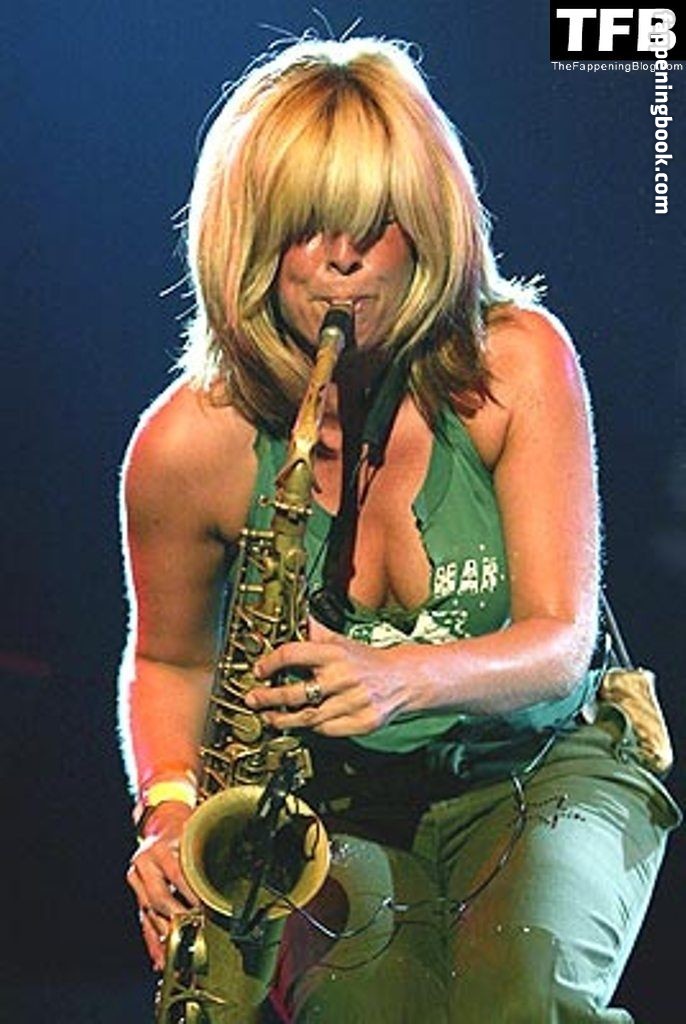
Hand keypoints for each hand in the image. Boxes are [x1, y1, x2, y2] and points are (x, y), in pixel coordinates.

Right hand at [126, 801, 198, 969]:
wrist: (162, 824)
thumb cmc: (183, 831)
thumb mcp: (193, 834)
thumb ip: (204, 852)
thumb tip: (235, 866)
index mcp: (160, 849)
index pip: (177, 874)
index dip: (191, 893)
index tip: (206, 909)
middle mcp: (145, 864)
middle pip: (158, 898)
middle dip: (177, 917)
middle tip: (195, 930)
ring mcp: (137, 880)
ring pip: (149, 913)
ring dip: (165, 934)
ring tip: (178, 950)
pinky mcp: (137, 894)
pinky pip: (143, 921)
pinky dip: (153, 941)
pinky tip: (160, 958)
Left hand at [245, 620, 414, 736]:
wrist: (404, 678)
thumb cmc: (367, 660)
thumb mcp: (341, 641)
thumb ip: (316, 631)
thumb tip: (296, 612)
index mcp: (334, 653)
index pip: (292, 655)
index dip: (270, 663)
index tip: (259, 670)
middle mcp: (343, 677)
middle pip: (294, 693)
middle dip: (268, 698)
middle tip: (253, 699)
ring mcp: (353, 701)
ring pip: (308, 717)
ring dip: (283, 719)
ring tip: (269, 718)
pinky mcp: (363, 722)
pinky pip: (327, 730)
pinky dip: (313, 729)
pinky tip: (302, 724)